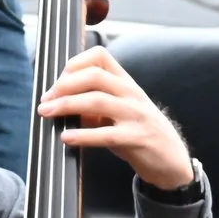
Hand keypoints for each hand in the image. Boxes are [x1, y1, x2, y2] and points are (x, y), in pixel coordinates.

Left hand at [38, 46, 192, 189]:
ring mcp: (136, 115)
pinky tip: (66, 138)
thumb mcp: (119, 113)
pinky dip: (82, 135)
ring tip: (47, 113)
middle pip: (94, 76)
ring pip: (97, 101)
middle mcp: (132, 94)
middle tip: (46, 100)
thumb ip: (94, 106)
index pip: (100, 57)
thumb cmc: (140, 134)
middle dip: (64, 86)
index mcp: (126, 83)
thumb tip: (63, 103)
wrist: (172, 161)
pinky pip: (106, 134)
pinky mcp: (138, 139)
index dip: (74, 64)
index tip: (58, 81)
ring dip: (67, 105)